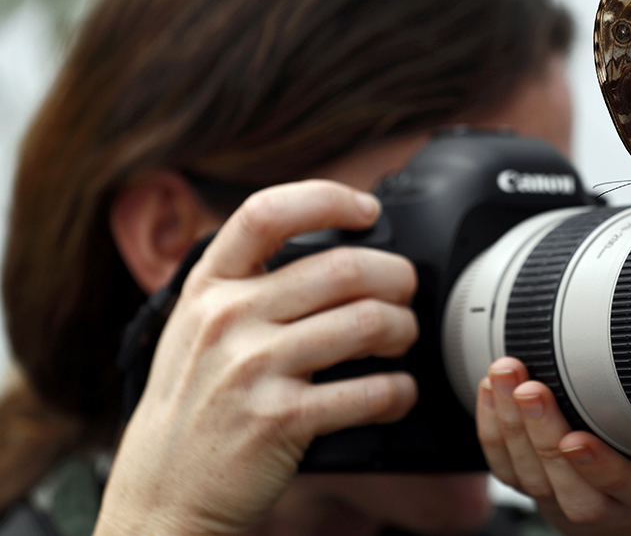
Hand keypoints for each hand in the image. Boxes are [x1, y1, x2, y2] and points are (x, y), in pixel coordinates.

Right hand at [95, 180, 419, 535]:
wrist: (162, 494)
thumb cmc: (192, 405)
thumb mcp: (196, 327)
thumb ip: (247, 285)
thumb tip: (331, 247)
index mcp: (208, 287)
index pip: (266, 213)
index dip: (327, 199)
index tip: (367, 210)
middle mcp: (227, 319)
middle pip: (342, 268)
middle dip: (395, 277)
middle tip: (404, 292)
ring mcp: (251, 369)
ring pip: (366, 322)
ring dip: (403, 329)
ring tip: (401, 339)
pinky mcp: (279, 420)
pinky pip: (368, 391)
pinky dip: (399, 391)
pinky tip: (397, 393)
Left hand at [477, 357, 630, 535]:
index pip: (628, 490)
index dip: (600, 468)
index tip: (579, 439)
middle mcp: (612, 511)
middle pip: (565, 484)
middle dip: (540, 433)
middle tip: (528, 386)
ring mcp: (570, 505)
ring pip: (529, 477)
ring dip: (510, 426)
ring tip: (504, 374)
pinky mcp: (543, 493)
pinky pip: (507, 470)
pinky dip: (492, 431)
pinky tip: (489, 390)